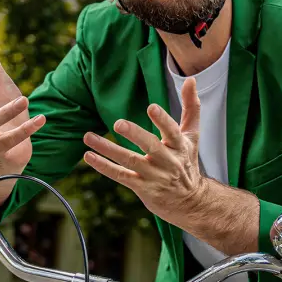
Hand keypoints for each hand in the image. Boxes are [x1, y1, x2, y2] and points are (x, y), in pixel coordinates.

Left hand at [83, 77, 203, 225]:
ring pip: (129, 161)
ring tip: (88, 137)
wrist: (190, 201)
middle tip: (118, 123)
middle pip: (151, 146)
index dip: (162, 120)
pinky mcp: (142, 188)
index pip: (172, 131)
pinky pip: (121, 176)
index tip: (151, 108)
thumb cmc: (187, 162)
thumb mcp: (193, 136)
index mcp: (180, 146)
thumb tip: (191, 79)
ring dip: (107, 149)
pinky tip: (89, 156)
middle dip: (135, 134)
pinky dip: (104, 166)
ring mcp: (154, 176)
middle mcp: (168, 161)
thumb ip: (191, 107)